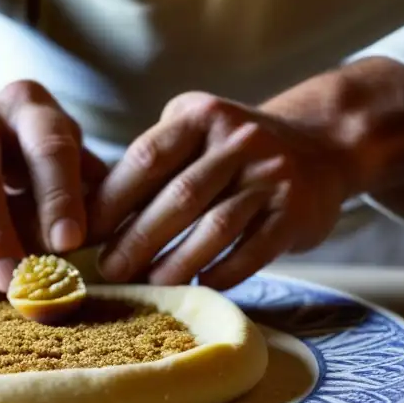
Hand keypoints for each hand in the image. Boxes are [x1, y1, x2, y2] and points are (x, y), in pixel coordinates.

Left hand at [87, 91, 359, 288]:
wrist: (323, 146)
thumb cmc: (233, 152)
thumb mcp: (194, 135)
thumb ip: (149, 166)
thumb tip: (84, 216)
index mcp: (200, 115)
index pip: (147, 157)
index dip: (110, 200)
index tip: (81, 234)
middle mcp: (238, 139)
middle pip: (178, 196)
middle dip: (137, 239)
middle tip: (108, 271)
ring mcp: (271, 175)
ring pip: (214, 227)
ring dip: (175, 262)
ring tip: (147, 286)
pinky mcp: (295, 212)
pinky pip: (251, 251)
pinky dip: (221, 273)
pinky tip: (198, 287)